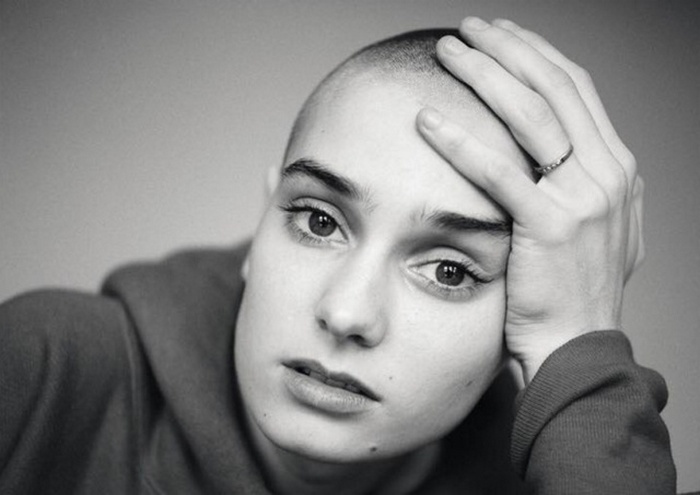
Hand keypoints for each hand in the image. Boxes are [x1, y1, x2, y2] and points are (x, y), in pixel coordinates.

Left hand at [416, 17, 643, 382]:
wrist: (578, 349)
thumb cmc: (571, 295)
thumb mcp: (594, 233)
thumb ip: (579, 192)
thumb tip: (556, 161)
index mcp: (615, 170)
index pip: (575, 90)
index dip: (535, 55)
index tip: (500, 36)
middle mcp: (606, 175)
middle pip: (553, 87)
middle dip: (507, 49)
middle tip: (467, 30)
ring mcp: (583, 199)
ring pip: (529, 115)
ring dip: (484, 75)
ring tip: (447, 53)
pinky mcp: (550, 226)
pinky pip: (498, 170)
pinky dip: (459, 140)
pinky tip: (426, 121)